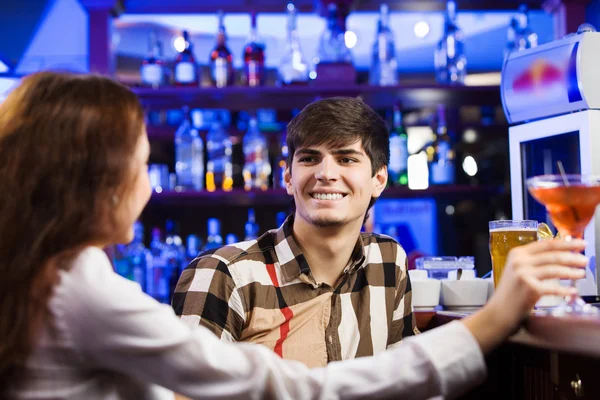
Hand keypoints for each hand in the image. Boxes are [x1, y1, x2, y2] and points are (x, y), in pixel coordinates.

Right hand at [463, 238, 586, 353]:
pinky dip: (565, 290)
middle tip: (585, 259)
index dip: (565, 243)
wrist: (498, 312)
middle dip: (572, 257)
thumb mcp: (518, 271)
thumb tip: (560, 256)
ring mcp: (524, 274)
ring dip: (571, 272)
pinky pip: (553, 288)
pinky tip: (573, 291)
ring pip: (555, 269)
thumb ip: (533, 261)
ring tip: (581, 274)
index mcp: (517, 253)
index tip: (579, 243)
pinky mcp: (530, 288)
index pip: (545, 244)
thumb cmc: (510, 293)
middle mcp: (519, 261)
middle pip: (552, 255)